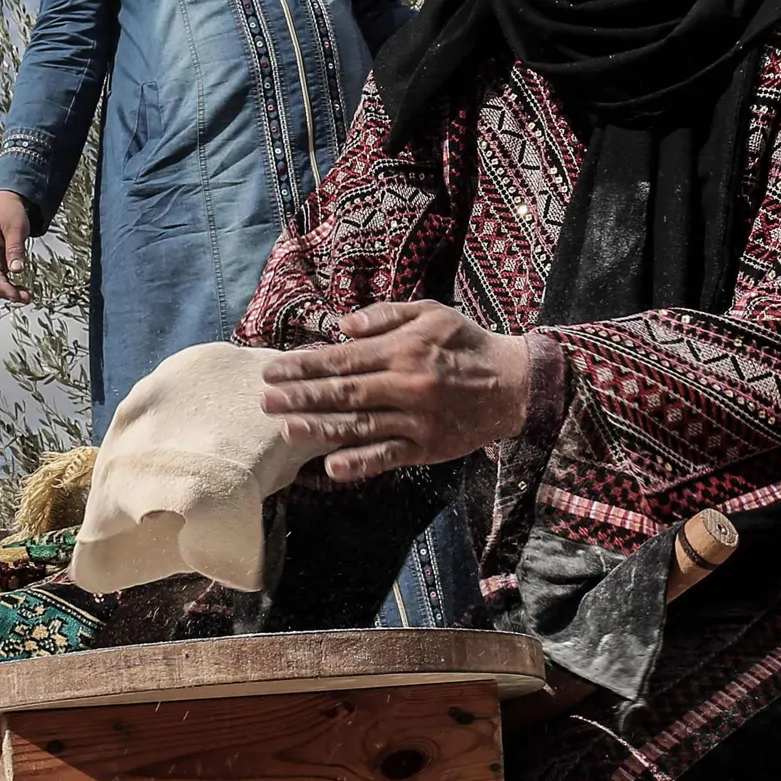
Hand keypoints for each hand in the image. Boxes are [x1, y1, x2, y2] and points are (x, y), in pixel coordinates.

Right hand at [0, 191, 33, 302]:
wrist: (6, 200)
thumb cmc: (11, 212)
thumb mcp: (16, 229)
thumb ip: (15, 250)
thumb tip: (17, 271)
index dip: (5, 288)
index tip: (19, 297)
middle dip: (7, 293)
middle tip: (27, 299)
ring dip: (7, 291)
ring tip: (26, 296)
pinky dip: (7, 284)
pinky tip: (20, 289)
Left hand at [260, 302, 531, 480]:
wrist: (514, 385)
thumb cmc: (467, 343)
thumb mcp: (432, 313)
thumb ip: (385, 316)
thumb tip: (341, 326)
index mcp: (403, 349)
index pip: (342, 359)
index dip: (304, 366)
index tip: (273, 370)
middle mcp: (407, 385)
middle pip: (344, 393)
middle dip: (301, 397)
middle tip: (265, 400)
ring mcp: (416, 420)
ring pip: (360, 426)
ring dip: (319, 429)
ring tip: (285, 429)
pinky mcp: (427, 447)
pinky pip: (388, 456)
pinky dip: (360, 463)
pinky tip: (331, 468)